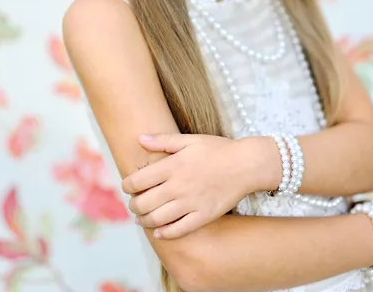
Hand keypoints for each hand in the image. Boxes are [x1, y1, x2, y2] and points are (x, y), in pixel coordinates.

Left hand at [122, 133, 279, 238]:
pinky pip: (178, 230)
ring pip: (157, 219)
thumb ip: (163, 140)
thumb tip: (140, 139)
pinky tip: (159, 232)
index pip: (138, 180)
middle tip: (133, 204)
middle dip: (133, 205)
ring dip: (144, 221)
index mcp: (172, 166)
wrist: (245, 165)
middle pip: (143, 203)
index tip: (127, 186)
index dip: (127, 185)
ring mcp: (190, 203)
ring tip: (141, 218)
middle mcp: (178, 187)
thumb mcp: (189, 140)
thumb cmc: (217, 149)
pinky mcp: (203, 216)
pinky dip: (164, 234)